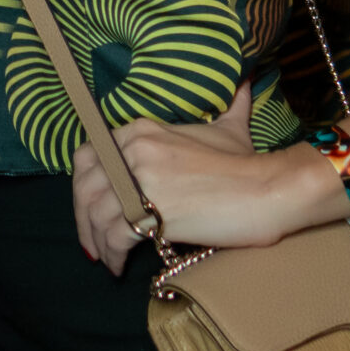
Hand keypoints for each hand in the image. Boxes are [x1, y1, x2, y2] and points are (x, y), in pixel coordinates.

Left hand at [70, 84, 310, 273]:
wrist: (267, 190)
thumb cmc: (248, 165)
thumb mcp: (231, 128)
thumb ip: (230, 106)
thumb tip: (245, 83)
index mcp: (141, 131)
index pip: (89, 155)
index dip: (83, 184)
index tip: (90, 205)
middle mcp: (133, 151)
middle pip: (85, 186)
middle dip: (82, 217)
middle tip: (91, 240)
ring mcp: (139, 180)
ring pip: (95, 215)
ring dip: (95, 242)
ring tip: (106, 259)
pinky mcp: (149, 212)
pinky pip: (114, 237)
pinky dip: (112, 255)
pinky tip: (119, 267)